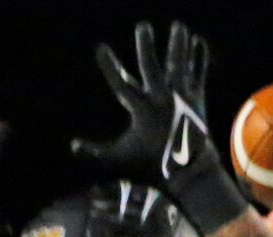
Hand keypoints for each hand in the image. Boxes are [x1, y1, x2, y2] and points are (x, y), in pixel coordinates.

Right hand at [72, 19, 245, 230]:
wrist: (191, 174)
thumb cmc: (153, 166)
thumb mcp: (122, 158)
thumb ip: (96, 151)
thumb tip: (72, 146)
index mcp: (141, 110)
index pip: (120, 83)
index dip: (110, 66)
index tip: (101, 48)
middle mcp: (162, 99)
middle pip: (152, 66)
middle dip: (146, 46)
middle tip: (143, 27)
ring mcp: (182, 98)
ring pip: (179, 64)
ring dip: (179, 43)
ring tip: (178, 25)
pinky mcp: (198, 100)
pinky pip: (198, 74)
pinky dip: (200, 59)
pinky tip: (199, 42)